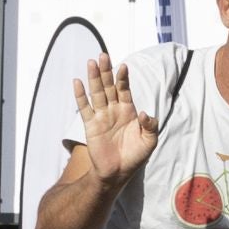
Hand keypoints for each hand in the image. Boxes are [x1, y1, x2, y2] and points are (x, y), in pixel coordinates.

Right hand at [73, 53, 159, 188]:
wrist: (117, 173)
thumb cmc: (135, 157)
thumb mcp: (149, 142)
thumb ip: (150, 126)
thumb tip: (144, 112)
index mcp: (129, 111)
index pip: (124, 89)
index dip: (123, 78)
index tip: (123, 66)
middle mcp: (114, 110)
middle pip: (109, 86)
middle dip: (106, 71)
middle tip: (103, 55)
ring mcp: (101, 116)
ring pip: (97, 93)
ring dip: (94, 78)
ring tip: (91, 62)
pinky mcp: (91, 125)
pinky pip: (84, 108)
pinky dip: (80, 95)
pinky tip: (77, 82)